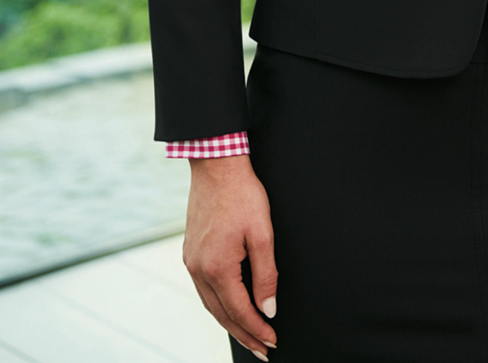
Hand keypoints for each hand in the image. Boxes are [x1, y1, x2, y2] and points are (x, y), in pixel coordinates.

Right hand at [183, 154, 277, 358]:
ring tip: (249, 336)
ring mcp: (191, 261)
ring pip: (210, 305)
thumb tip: (268, 309)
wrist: (216, 166)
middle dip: (245, 335)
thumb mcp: (262, 234)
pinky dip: (219, 305)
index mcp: (217, 268)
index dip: (258, 329)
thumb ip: (266, 275)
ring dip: (231, 323)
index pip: (240, 311)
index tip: (273, 342)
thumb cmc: (243, 195)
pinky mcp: (190, 252)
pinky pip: (204, 289)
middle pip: (222, 315)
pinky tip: (230, 307)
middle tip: (263, 351)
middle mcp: (198, 270)